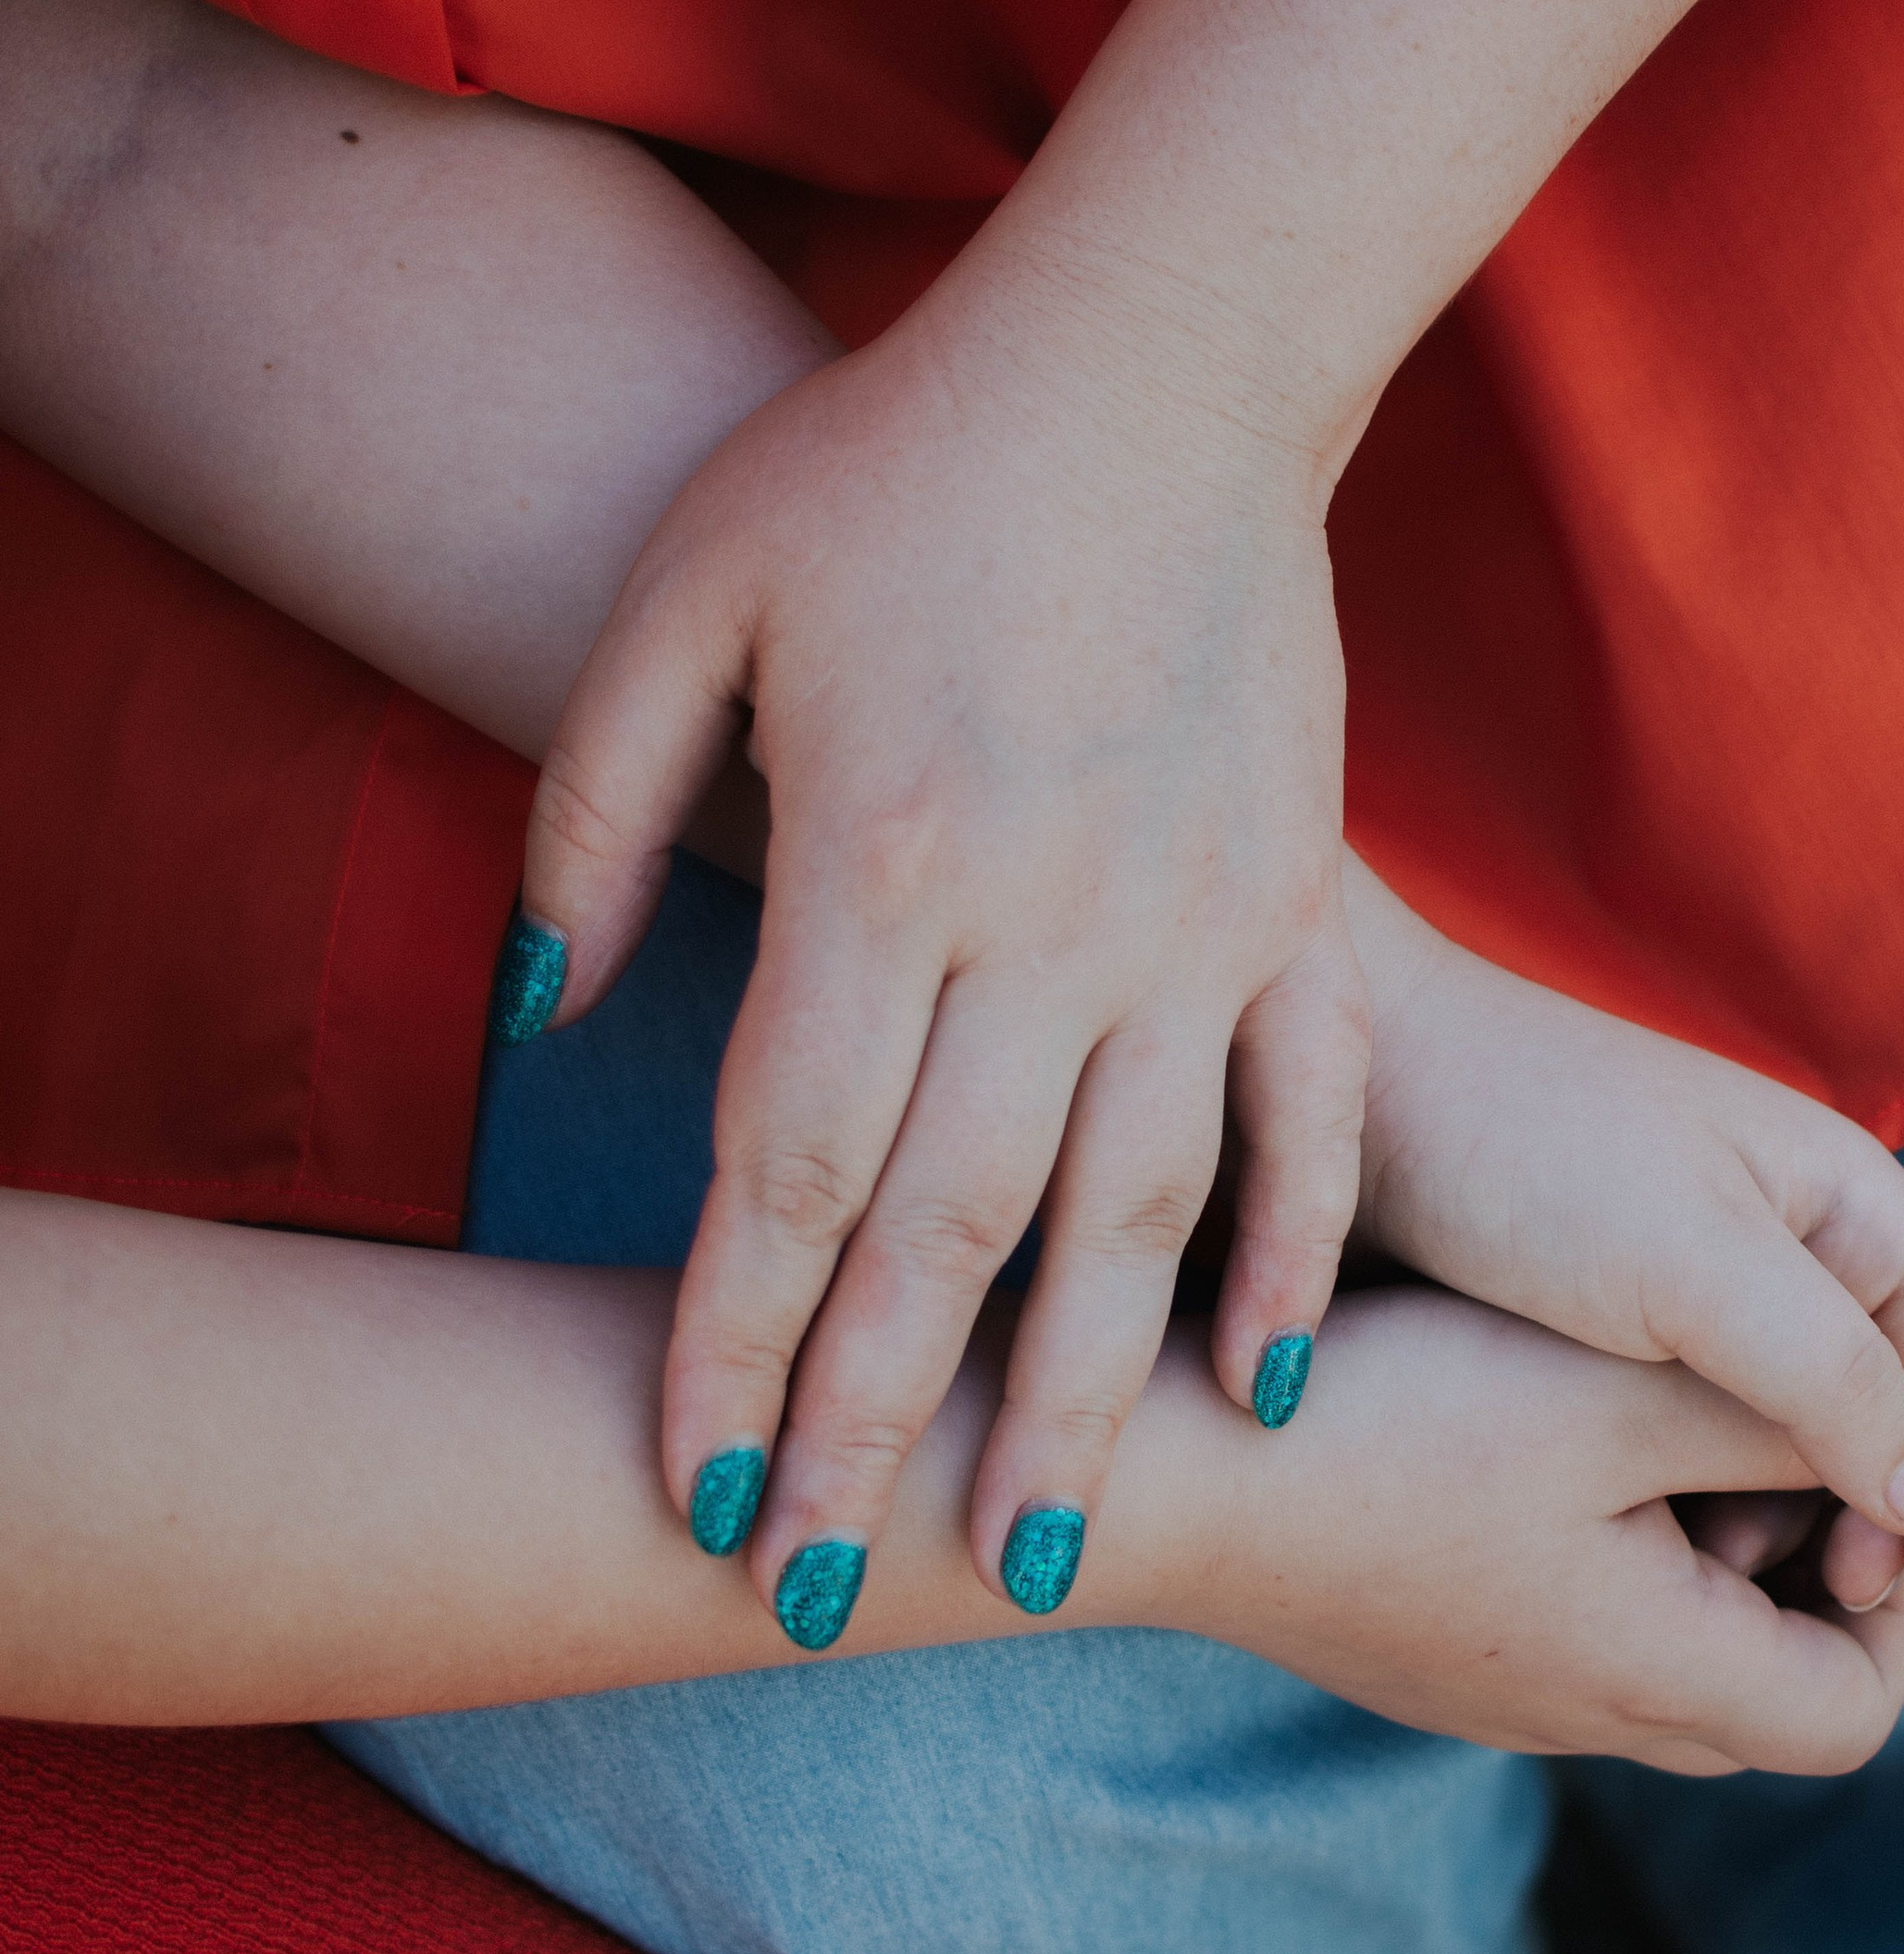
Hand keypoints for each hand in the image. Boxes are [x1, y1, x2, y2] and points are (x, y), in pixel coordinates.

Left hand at [515, 225, 1369, 1632]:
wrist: (1157, 357)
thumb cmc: (890, 462)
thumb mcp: (682, 601)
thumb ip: (595, 820)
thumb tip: (540, 1020)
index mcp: (880, 853)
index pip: (786, 1162)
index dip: (734, 1343)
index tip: (696, 1491)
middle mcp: (1051, 918)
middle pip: (949, 1231)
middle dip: (876, 1429)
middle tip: (828, 1595)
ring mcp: (1201, 920)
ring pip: (1140, 1213)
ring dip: (1086, 1400)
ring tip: (1040, 1558)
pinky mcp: (1301, 902)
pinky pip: (1314, 1110)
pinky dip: (1296, 1249)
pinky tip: (1270, 1388)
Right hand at [1150, 1286, 1903, 1767]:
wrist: (1172, 1483)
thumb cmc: (1402, 1423)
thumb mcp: (1628, 1393)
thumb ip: (1791, 1423)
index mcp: (1661, 1675)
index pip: (1858, 1714)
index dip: (1893, 1608)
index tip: (1848, 1483)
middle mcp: (1586, 1719)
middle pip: (1770, 1700)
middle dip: (1803, 1577)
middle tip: (1760, 1447)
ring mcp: (1495, 1700)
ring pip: (1669, 1664)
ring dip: (1699, 1562)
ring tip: (1647, 1431)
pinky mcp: (1426, 1659)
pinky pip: (1570, 1639)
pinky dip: (1606, 1562)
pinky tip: (1539, 1445)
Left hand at [1345, 861, 1903, 1621]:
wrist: (1324, 1088)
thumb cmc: (1513, 1149)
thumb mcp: (1692, 1267)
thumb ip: (1828, 1379)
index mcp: (1844, 1206)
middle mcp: (1783, 1247)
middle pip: (1900, 1413)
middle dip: (1886, 1520)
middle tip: (1822, 1609)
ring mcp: (1687, 1291)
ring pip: (1786, 1444)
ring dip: (1783, 1526)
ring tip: (1717, 1583)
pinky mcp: (1593, 1335)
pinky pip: (1685, 1445)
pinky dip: (1692, 1509)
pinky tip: (1636, 1554)